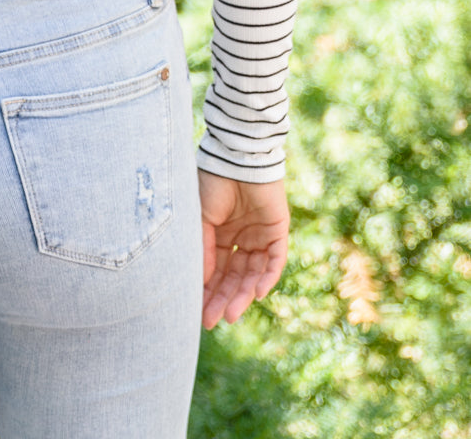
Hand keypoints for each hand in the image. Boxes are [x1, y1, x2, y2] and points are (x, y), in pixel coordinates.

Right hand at [198, 169, 288, 328]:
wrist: (236, 156)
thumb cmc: (213, 183)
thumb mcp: (201, 219)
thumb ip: (204, 250)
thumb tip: (201, 283)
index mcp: (220, 234)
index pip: (216, 271)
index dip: (208, 292)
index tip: (199, 314)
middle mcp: (241, 238)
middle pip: (235, 277)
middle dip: (224, 299)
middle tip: (213, 321)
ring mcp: (260, 236)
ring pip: (254, 273)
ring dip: (244, 295)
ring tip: (232, 314)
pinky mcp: (278, 230)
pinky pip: (275, 260)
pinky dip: (268, 277)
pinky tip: (258, 293)